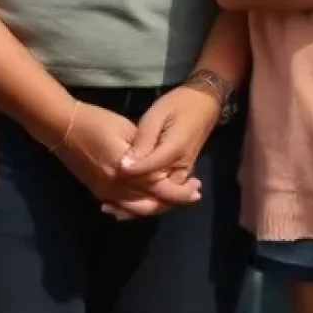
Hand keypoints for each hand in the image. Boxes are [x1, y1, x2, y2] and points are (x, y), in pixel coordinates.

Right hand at [56, 103, 201, 218]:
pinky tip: (151, 201)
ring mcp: (106, 192)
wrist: (62, 128)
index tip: (197, 188)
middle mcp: (116, 187)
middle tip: (192, 194)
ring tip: (175, 197)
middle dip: (173, 201)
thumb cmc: (97, 121)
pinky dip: (139, 207)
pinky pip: (123, 207)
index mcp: (126, 170)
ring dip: (158, 206)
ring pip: (138, 210)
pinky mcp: (98, 192)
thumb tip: (163, 162)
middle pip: (151, 204)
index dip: (180, 191)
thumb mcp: (127, 129)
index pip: (159, 187)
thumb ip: (146, 149)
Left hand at [108, 85, 221, 218]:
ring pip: (162, 199)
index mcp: (175, 151)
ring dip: (138, 207)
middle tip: (108, 207)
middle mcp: (180, 168)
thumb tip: (126, 164)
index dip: (130, 175)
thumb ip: (143, 141)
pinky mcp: (181, 173)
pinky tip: (128, 204)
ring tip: (112, 208)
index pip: (149, 172)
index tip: (110, 179)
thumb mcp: (157, 116)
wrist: (204, 103)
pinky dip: (148, 202)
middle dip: (133, 203)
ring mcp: (182, 172)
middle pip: (156, 194)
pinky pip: (166, 194)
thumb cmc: (178, 104)